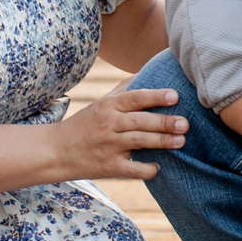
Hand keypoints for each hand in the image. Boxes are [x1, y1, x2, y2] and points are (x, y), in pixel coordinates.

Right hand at [51, 87, 185, 180]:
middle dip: (164, 122)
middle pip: (140, 121)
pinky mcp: (107, 167)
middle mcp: (108, 124)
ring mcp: (108, 146)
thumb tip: (146, 71)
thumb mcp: (100, 103)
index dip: (155, 96)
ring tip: (181, 141)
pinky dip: (146, 169)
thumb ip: (123, 89)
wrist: (56, 151)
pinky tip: (158, 167)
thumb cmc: (84, 124)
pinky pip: (131, 169)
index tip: (174, 96)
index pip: (135, 98)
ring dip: (161, 142)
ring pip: (138, 142)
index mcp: (108, 106)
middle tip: (185, 123)